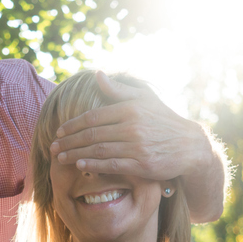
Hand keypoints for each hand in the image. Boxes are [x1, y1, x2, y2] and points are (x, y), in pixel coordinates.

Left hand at [50, 71, 210, 182]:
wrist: (189, 146)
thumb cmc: (164, 120)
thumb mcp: (145, 99)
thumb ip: (119, 90)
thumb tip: (98, 74)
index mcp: (130, 108)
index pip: (93, 116)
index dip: (72, 124)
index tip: (59, 131)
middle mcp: (132, 126)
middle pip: (92, 134)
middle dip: (69, 141)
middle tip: (53, 147)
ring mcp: (137, 146)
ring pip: (99, 150)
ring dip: (76, 154)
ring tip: (61, 158)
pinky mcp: (142, 164)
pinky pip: (112, 165)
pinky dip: (94, 166)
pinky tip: (81, 166)